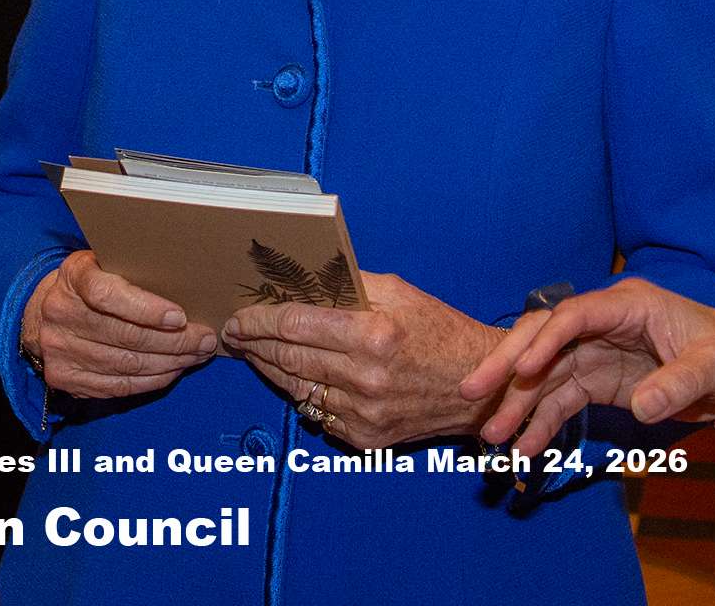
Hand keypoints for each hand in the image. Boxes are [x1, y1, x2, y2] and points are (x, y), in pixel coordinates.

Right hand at [21, 251, 218, 398]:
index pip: (107, 295)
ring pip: (126, 364)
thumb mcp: (102, 262)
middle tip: (204, 339)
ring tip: (196, 355)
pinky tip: (172, 371)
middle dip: (175, 341)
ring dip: (170, 363)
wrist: (39, 314)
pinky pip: (118, 386)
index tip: (180, 317)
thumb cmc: (87, 284)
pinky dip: (151, 381)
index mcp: (73, 277)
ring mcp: (60, 350)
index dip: (146, 309)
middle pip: (125, 336)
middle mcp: (61, 314)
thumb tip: (186, 281)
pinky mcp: (64, 378)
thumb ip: (132, 269)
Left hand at [221, 273, 499, 449]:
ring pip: (296, 388)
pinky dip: (299, 393)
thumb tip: (305, 277)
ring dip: (269, 369)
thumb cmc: (440, 333)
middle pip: (288, 358)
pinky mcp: (365, 437)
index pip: (295, 324)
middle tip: (235, 334)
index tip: (240, 316)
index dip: (260, 320)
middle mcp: (365, 377)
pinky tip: (289, 377)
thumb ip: (351, 284)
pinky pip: (318, 413)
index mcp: (373, 335)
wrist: (479, 389)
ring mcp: (363, 412)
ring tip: (252, 353)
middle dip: (254, 344)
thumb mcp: (400, 293)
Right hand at [458, 280, 714, 455]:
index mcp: (628, 305)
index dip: (544, 339)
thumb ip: (679, 383)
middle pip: (543, 338)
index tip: (520, 368)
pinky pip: (561, 401)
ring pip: (545, 375)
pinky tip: (524, 449)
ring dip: (517, 404)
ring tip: (491, 436)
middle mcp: (604, 325)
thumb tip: (643, 407)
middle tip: (473, 392)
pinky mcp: (599, 381)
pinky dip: (541, 424)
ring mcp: (597, 353)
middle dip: (507, 364)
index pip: (574, 315)